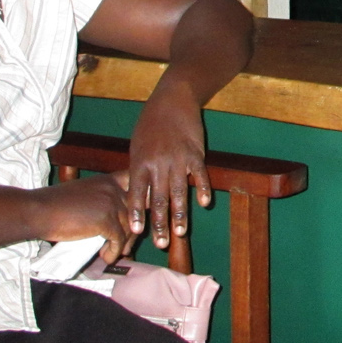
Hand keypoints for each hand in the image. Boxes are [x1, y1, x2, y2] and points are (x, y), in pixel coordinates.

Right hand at [35, 173, 131, 265]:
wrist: (39, 211)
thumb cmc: (55, 205)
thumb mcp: (84, 193)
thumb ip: (101, 200)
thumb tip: (115, 220)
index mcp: (108, 180)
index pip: (135, 186)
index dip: (140, 201)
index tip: (136, 218)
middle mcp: (113, 189)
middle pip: (135, 211)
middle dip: (133, 230)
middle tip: (126, 246)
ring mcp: (110, 203)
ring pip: (129, 227)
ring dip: (122, 244)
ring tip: (112, 253)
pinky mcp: (105, 220)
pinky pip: (118, 239)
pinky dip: (114, 251)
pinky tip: (107, 258)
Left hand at [125, 90, 211, 249]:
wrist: (172, 99)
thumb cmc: (151, 123)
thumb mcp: (137, 145)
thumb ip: (139, 171)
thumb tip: (140, 197)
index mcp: (140, 163)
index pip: (136, 194)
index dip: (137, 214)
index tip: (136, 232)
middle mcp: (157, 164)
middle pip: (158, 199)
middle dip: (159, 223)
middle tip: (161, 243)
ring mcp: (177, 159)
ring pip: (179, 192)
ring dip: (180, 214)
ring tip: (180, 232)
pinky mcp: (195, 153)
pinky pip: (199, 175)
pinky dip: (202, 189)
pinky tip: (204, 203)